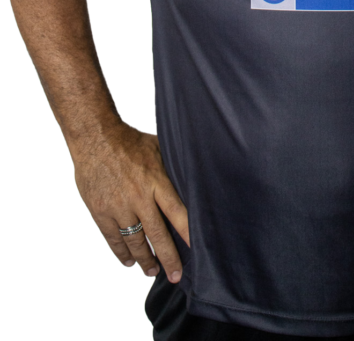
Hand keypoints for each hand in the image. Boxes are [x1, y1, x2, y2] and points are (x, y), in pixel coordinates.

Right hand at [71, 122, 188, 281]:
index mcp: (156, 181)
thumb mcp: (158, 148)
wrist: (95, 139)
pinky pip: (113, 239)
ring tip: (152, 271)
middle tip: (176, 276)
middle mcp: (139, 197)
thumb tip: (192, 178)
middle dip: (168, 258)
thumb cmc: (129, 142)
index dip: (188, 233)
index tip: (197, 250)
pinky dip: (122, 252)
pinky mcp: (100, 211)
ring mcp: (118, 206)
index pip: (177, 213)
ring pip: (135, 241)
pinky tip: (129, 260)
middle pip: (157, 234)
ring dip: (145, 260)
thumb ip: (172, 168)